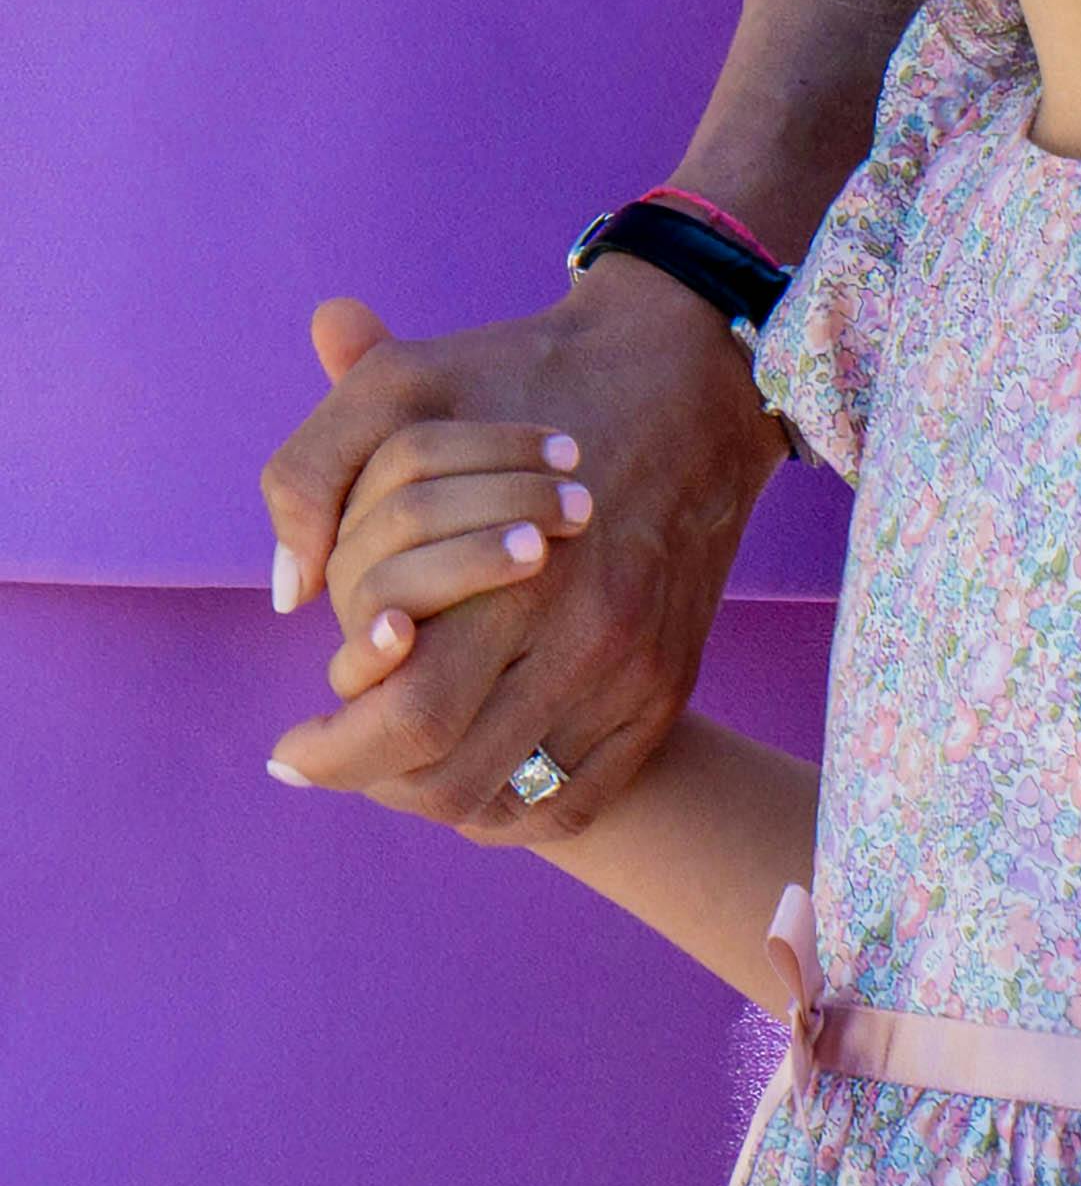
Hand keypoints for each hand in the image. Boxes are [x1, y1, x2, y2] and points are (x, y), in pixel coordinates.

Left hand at [261, 263, 787, 837]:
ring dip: (433, 796)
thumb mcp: (403, 386)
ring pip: (511, 800)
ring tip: (391, 761)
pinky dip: (512, 808)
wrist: (689, 380)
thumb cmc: (528, 378)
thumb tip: (286, 591)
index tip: (289, 749)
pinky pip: (579, 801)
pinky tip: (469, 767)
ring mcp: (636, 672)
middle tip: (329, 758)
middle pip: (453, 776)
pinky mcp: (669, 688)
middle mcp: (588, 637)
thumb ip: (315, 473)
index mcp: (519, 573)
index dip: (333, 750)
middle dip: (369, 782)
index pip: (408, 713)